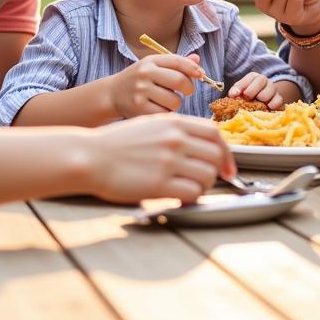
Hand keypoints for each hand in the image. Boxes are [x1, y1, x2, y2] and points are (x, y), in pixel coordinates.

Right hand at [88, 114, 234, 203]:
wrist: (91, 156)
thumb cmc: (118, 143)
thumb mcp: (150, 125)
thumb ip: (177, 131)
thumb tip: (201, 145)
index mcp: (174, 122)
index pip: (215, 134)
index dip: (226, 152)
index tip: (228, 167)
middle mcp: (174, 139)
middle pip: (216, 155)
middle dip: (217, 172)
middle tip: (206, 181)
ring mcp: (168, 161)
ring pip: (208, 175)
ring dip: (204, 186)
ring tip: (190, 188)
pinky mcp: (158, 183)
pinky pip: (192, 192)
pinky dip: (192, 197)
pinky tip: (181, 197)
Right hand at [110, 53, 202, 117]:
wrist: (112, 94)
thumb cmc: (139, 80)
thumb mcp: (154, 66)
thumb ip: (175, 64)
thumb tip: (197, 59)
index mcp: (151, 61)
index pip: (178, 61)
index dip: (194, 68)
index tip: (200, 75)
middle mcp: (145, 73)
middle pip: (180, 81)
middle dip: (189, 88)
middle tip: (186, 91)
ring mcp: (141, 91)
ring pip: (175, 101)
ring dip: (176, 103)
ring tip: (166, 100)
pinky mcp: (139, 108)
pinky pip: (165, 113)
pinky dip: (166, 113)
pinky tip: (158, 109)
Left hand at [227, 72, 283, 109]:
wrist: (261, 102)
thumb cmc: (248, 97)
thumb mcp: (240, 91)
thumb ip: (235, 91)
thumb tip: (232, 95)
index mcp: (254, 77)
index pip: (250, 77)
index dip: (241, 86)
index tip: (234, 95)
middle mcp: (265, 81)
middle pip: (261, 80)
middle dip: (252, 91)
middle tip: (247, 99)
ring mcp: (273, 89)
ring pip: (270, 90)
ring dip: (261, 99)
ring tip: (257, 105)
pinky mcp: (279, 99)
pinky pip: (278, 100)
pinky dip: (272, 105)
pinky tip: (266, 108)